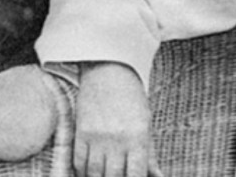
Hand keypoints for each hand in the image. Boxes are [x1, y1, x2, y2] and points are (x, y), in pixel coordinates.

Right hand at [74, 62, 162, 176]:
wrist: (108, 70)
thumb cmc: (132, 97)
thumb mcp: (146, 123)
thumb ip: (149, 153)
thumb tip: (157, 176)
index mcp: (138, 136)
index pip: (135, 174)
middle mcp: (117, 139)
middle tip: (117, 176)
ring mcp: (97, 137)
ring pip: (94, 173)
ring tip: (105, 175)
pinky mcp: (80, 133)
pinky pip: (79, 162)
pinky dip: (83, 171)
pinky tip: (90, 171)